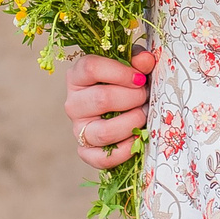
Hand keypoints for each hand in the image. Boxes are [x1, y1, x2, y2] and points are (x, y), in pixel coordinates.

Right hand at [64, 49, 155, 169]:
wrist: (120, 108)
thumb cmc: (124, 82)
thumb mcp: (130, 65)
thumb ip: (137, 59)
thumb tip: (145, 60)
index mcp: (77, 76)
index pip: (91, 68)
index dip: (120, 72)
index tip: (140, 77)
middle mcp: (73, 103)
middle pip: (101, 99)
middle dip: (133, 97)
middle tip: (146, 96)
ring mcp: (78, 129)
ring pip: (104, 132)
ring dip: (132, 123)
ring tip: (144, 115)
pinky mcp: (86, 152)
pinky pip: (103, 159)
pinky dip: (125, 151)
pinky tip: (137, 139)